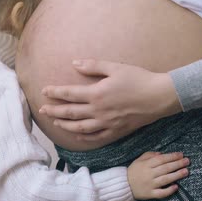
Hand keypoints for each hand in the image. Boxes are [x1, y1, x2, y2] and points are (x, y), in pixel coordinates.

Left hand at [39, 59, 182, 141]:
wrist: (158, 97)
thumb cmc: (138, 79)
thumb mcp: (115, 67)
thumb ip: (93, 66)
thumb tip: (74, 63)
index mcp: (97, 93)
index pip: (69, 94)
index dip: (55, 93)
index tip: (44, 91)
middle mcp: (99, 111)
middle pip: (70, 113)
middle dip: (54, 111)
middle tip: (42, 110)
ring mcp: (107, 123)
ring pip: (80, 128)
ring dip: (65, 125)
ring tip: (56, 122)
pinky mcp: (116, 131)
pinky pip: (96, 137)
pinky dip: (83, 137)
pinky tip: (77, 135)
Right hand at [127, 152, 189, 199]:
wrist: (124, 185)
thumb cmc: (133, 171)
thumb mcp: (139, 160)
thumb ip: (150, 155)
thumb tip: (162, 153)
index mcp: (146, 164)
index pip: (161, 159)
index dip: (172, 156)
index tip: (181, 154)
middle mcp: (149, 174)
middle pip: (165, 168)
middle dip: (177, 164)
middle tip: (187, 161)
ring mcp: (150, 184)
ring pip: (165, 179)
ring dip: (176, 175)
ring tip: (186, 171)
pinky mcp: (150, 194)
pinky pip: (161, 193)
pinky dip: (169, 190)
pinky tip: (176, 186)